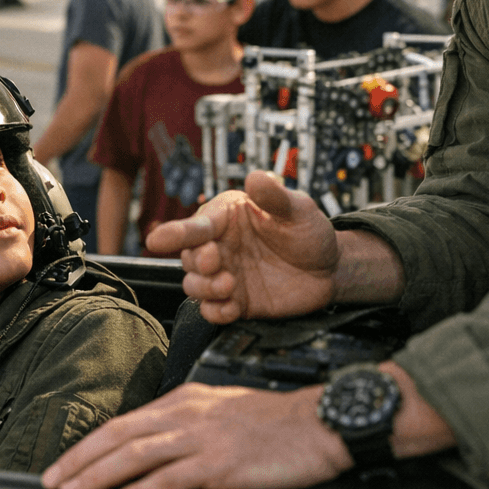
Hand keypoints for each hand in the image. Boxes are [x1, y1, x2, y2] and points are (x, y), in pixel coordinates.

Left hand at [41, 382, 349, 488]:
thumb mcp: (224, 414)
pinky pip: (166, 479)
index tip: (64, 462)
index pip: (125, 422)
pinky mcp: (218, 464)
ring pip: (134, 455)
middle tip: (49, 480)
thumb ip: (189, 427)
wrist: (320, 424)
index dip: (90, 444)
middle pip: (119, 435)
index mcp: (186, 401)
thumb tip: (154, 450)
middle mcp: (187, 415)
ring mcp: (201, 438)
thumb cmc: (278, 425)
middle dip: (79, 459)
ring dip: (95, 474)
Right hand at [146, 170, 338, 323]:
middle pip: (188, 257)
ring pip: (194, 285)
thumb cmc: (310, 232)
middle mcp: (221, 245)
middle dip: (196, 262)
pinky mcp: (236, 302)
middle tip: (217, 260)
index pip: (196, 225)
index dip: (176, 232)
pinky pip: (213, 311)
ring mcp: (226, 275)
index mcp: (228, 217)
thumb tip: (256, 177)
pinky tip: (230, 307)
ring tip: (229, 284)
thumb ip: (276, 197)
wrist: (331, 269)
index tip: (158, 238)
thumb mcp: (299, 209)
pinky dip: (215, 312)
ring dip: (204, 287)